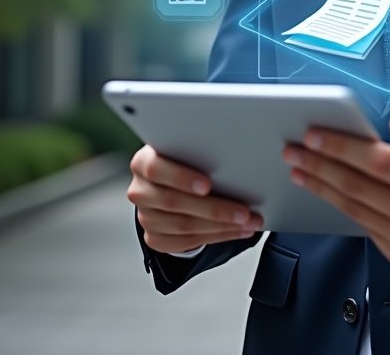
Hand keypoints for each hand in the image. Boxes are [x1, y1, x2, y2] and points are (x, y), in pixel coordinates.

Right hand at [128, 145, 263, 253]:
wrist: (170, 180)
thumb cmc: (185, 158)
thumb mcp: (188, 148)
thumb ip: (200, 151)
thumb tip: (236, 160)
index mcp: (143, 162)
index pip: (156, 169)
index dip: (181, 177)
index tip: (208, 184)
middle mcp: (140, 191)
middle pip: (174, 202)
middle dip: (214, 208)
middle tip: (245, 211)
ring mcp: (145, 217)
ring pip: (184, 226)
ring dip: (222, 226)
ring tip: (249, 222)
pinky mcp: (155, 237)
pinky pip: (186, 242)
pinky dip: (216, 236)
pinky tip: (237, 230)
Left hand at [282, 115, 389, 268]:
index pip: (378, 161)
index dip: (343, 147)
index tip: (316, 134)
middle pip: (357, 186)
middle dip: (319, 165)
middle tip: (294, 149)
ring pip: (353, 208)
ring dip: (321, 186)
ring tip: (299, 168)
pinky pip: (362, 225)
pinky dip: (340, 206)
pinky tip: (325, 189)